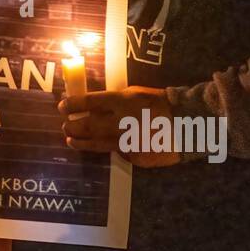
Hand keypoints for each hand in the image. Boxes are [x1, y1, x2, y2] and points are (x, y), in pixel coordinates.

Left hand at [59, 86, 181, 166]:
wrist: (188, 125)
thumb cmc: (161, 104)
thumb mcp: (136, 94)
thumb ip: (115, 100)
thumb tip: (94, 106)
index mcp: (122, 101)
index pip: (89, 102)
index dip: (72, 105)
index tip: (62, 107)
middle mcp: (121, 122)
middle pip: (88, 125)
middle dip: (72, 126)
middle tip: (65, 125)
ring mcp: (127, 142)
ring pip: (97, 143)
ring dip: (80, 142)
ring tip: (71, 140)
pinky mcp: (135, 157)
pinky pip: (118, 152)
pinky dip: (110, 148)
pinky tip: (104, 146)